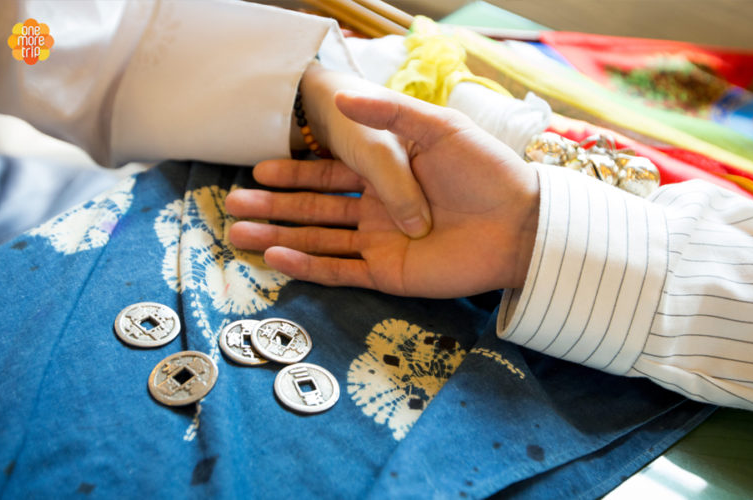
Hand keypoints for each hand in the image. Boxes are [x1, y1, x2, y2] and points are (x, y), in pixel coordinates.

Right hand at [227, 89, 539, 297]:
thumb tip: (345, 100)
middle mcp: (377, 210)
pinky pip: (340, 270)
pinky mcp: (389, 272)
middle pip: (314, 209)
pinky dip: (308, 265)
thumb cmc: (484, 169)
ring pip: (319, 240)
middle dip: (274, 207)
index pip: (327, 175)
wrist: (520, 220)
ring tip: (239, 234)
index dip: (292, 173)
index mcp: (386, 176)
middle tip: (233, 205)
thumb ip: (390, 115)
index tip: (257, 170)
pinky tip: (276, 258)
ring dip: (279, 236)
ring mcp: (380, 243)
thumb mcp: (437, 128)